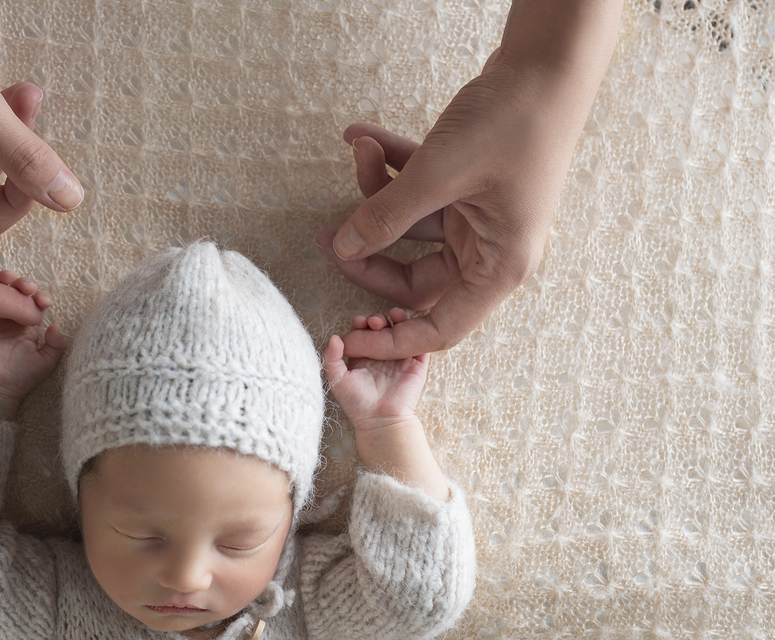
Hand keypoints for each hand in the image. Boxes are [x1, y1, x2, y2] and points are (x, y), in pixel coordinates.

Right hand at [0, 272, 66, 408]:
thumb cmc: (22, 378)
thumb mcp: (47, 363)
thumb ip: (57, 345)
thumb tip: (55, 325)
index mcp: (26, 323)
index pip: (34, 300)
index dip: (40, 295)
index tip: (44, 300)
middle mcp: (8, 316)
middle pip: (15, 290)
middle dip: (23, 283)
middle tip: (28, 288)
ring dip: (3, 279)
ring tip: (11, 280)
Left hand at [319, 0, 621, 358]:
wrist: (547, 62)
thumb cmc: (512, 122)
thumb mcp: (439, 173)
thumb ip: (386, 215)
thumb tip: (344, 248)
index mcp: (498, 266)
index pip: (440, 327)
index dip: (392, 340)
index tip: (348, 339)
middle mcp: (490, 249)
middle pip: (413, 276)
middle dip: (367, 250)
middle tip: (327, 234)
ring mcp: (476, 217)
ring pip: (409, 226)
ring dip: (376, 189)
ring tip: (358, 148)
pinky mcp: (465, 187)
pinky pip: (417, 190)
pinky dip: (390, 166)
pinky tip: (359, 135)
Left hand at [323, 309, 428, 429]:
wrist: (380, 420)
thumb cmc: (356, 403)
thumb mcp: (337, 379)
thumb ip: (331, 358)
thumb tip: (335, 337)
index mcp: (364, 356)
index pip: (363, 333)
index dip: (361, 324)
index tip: (358, 322)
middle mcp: (382, 355)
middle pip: (382, 329)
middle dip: (377, 320)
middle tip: (373, 322)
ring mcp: (400, 358)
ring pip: (401, 331)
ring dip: (396, 319)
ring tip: (389, 317)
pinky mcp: (417, 363)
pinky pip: (418, 342)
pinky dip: (414, 329)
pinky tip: (406, 322)